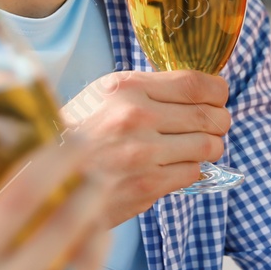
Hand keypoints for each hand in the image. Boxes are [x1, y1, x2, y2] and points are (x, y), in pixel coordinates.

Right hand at [0, 138, 113, 269]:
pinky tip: (92, 250)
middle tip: (102, 158)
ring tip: (100, 197)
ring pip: (82, 261)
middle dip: (89, 184)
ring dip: (97, 223)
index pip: (14, 201)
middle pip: (61, 225)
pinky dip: (93, 268)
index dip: (50, 161)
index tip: (70, 137)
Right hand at [62, 70, 229, 227]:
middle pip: (208, 115)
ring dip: (210, 147)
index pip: (194, 84)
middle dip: (220, 121)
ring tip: (198, 147)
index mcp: (126, 88)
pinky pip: (193, 172)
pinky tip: (175, 166)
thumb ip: (145, 90)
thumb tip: (195, 91)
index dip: (218, 91)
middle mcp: (136, 117)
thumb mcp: (103, 96)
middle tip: (215, 125)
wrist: (51, 178)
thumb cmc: (78, 134)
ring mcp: (143, 153)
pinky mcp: (147, 185)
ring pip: (208, 146)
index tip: (219, 96)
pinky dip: (191, 168)